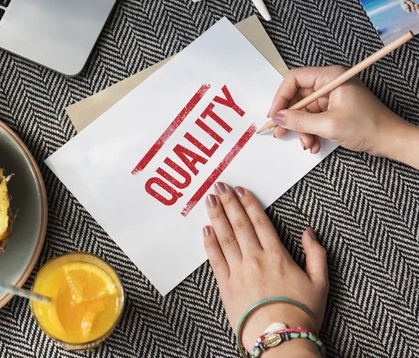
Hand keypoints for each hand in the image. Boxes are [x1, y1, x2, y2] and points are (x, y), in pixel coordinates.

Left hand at [202, 183, 327, 354]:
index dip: (249, 203)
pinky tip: (205, 229)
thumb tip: (308, 231)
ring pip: (225, 237)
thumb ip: (316, 254)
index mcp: (277, 256)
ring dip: (216, 216)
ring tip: (209, 200)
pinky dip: (209, 242)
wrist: (281, 339)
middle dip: (228, 203)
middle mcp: (255, 259)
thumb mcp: (320, 283)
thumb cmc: (301, 313)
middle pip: (239, 224)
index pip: (260, 222)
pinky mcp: (225, 285)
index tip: (240, 190)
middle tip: (219, 186)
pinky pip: (215, 258)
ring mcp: (238, 271)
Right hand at [268, 65, 412, 157]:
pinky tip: (314, 143)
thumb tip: (278, 118)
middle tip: (281, 132)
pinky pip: (313, 118)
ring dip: (302, 129)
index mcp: (331, 77)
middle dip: (291, 118)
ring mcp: (332, 96)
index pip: (295, 79)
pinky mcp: (333, 108)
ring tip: (307, 143)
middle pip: (297, 96)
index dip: (281, 97)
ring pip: (304, 111)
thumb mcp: (328, 125)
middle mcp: (330, 83)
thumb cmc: (370, 126)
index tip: (275, 114)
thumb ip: (299, 121)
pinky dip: (310, 131)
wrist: (390, 140)